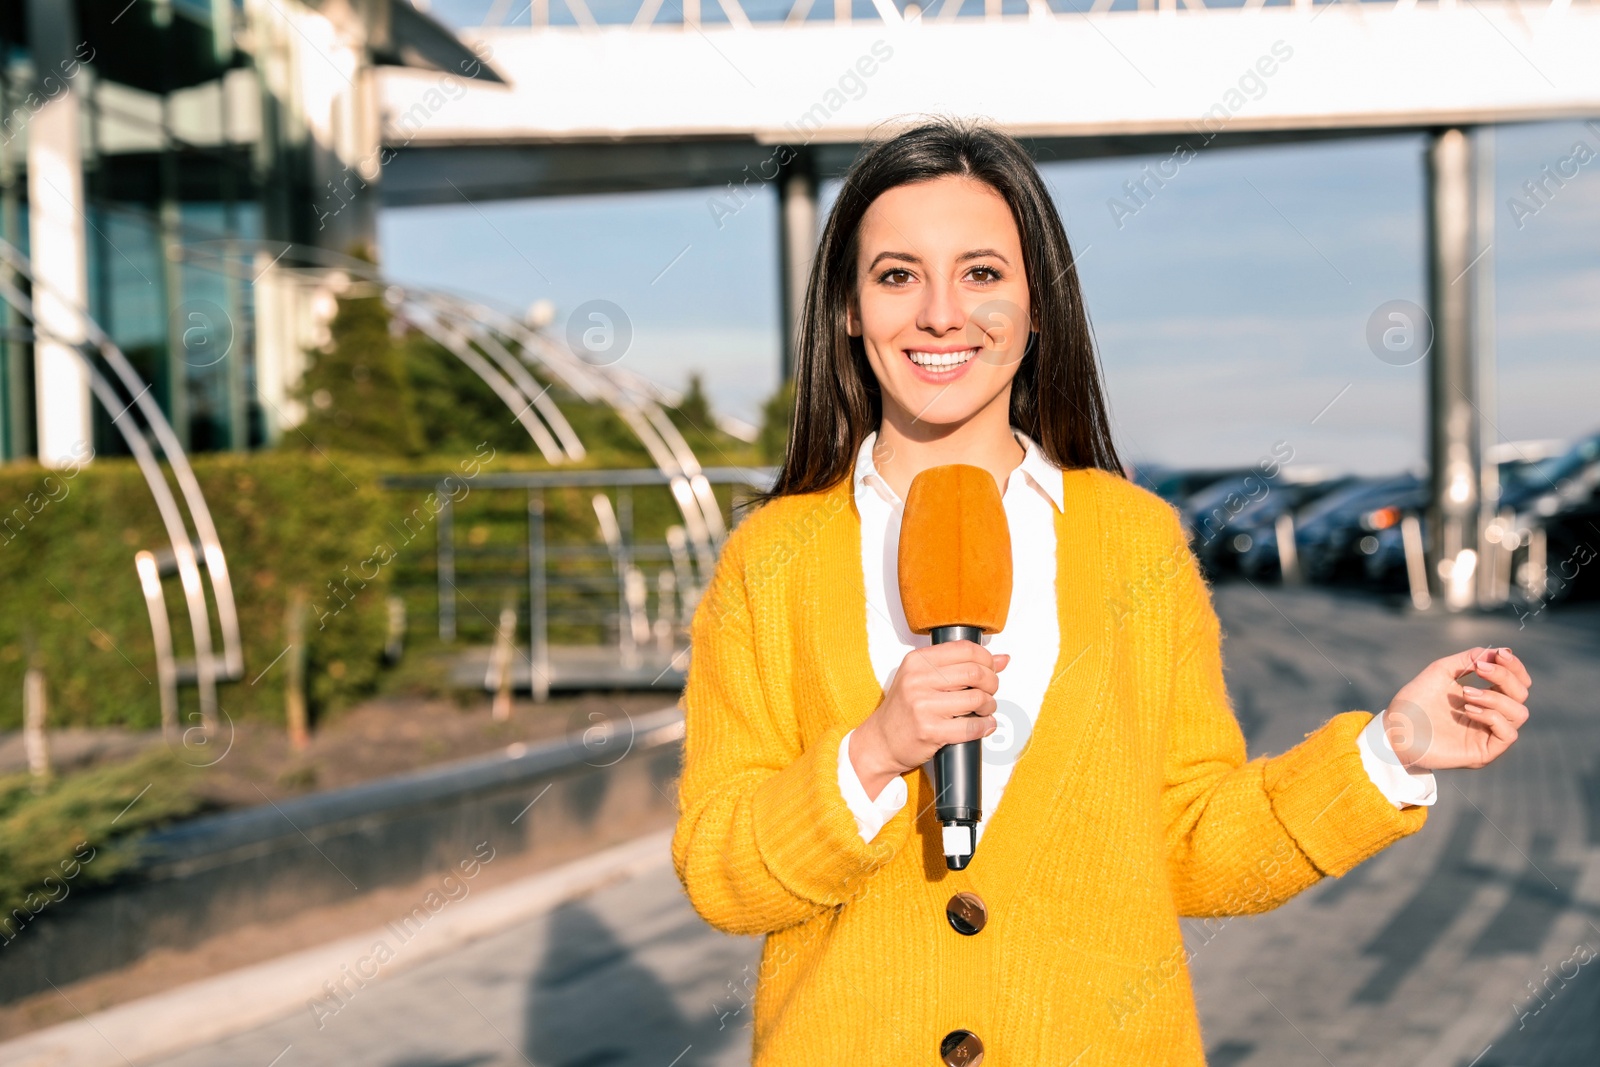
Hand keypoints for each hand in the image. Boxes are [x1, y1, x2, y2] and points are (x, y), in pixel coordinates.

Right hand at [849, 642, 1009, 799]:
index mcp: (917, 661)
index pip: (964, 649)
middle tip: (990, 691)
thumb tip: (1002, 659)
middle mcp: (917, 680)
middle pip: (975, 673)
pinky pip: (971, 727)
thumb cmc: (904, 709)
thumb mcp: (923, 678)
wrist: (880, 741)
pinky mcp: (929, 731)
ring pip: (977, 699)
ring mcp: (922, 706)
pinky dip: (985, 726)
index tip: (990, 669)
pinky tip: (983, 725)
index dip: (986, 659)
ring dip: (989, 706)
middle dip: (992, 683)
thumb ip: (959, 666)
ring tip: (985, 710)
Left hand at [1382, 646, 1531, 771]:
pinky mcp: (1484, 752)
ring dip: (1495, 697)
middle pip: (1521, 694)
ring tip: (1466, 694)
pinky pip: (1508, 734)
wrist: (1394, 728)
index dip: (1514, 666)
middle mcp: (1490, 716)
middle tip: (1480, 669)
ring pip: (1519, 713)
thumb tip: (1500, 651)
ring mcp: (1488, 734)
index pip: (1516, 681)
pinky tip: (1468, 709)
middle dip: (1505, 677)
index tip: (1499, 654)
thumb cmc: (1414, 701)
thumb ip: (1469, 659)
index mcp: (1484, 697)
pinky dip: (1492, 716)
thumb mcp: (1441, 671)